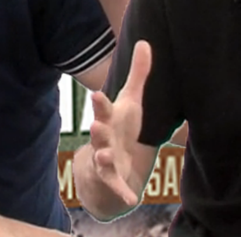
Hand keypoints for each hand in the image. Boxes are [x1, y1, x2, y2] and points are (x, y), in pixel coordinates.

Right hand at [85, 40, 152, 206]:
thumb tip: (144, 41)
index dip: (100, 103)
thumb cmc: (122, 129)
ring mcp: (106, 160)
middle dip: (97, 128)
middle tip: (96, 123)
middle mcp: (104, 139)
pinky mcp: (113, 179)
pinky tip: (131, 200)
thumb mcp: (131, 102)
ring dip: (102, 156)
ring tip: (103, 153)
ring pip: (102, 158)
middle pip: (99, 132)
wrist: (111, 165)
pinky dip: (123, 193)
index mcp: (109, 120)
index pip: (104, 110)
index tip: (97, 94)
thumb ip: (138, 75)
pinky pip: (118, 186)